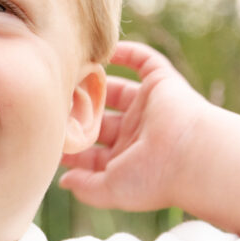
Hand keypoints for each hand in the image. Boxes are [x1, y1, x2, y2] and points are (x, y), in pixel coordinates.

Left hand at [59, 41, 211, 211]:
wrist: (192, 157)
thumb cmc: (153, 179)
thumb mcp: (111, 190)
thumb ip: (85, 188)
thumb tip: (63, 181)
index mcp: (128, 158)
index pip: (93, 152)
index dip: (71, 147)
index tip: (48, 137)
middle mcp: (138, 132)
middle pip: (101, 119)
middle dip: (79, 113)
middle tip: (53, 102)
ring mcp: (149, 107)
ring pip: (117, 90)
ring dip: (95, 83)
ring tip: (69, 74)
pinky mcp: (162, 83)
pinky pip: (144, 61)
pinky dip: (126, 52)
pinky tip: (101, 49)